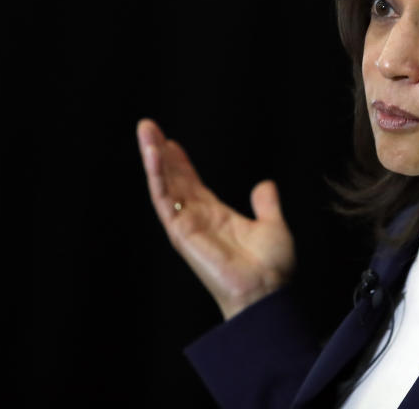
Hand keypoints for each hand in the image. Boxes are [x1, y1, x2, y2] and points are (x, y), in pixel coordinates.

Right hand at [137, 119, 295, 319]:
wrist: (267, 290)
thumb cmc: (271, 268)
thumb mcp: (273, 226)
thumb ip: (266, 205)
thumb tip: (265, 184)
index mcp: (216, 216)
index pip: (192, 184)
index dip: (180, 163)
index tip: (170, 142)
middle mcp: (197, 219)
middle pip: (173, 180)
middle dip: (160, 153)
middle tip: (148, 127)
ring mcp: (186, 225)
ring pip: (164, 185)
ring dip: (153, 158)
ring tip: (145, 131)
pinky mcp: (180, 232)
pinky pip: (164, 200)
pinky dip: (157, 177)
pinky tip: (153, 155)